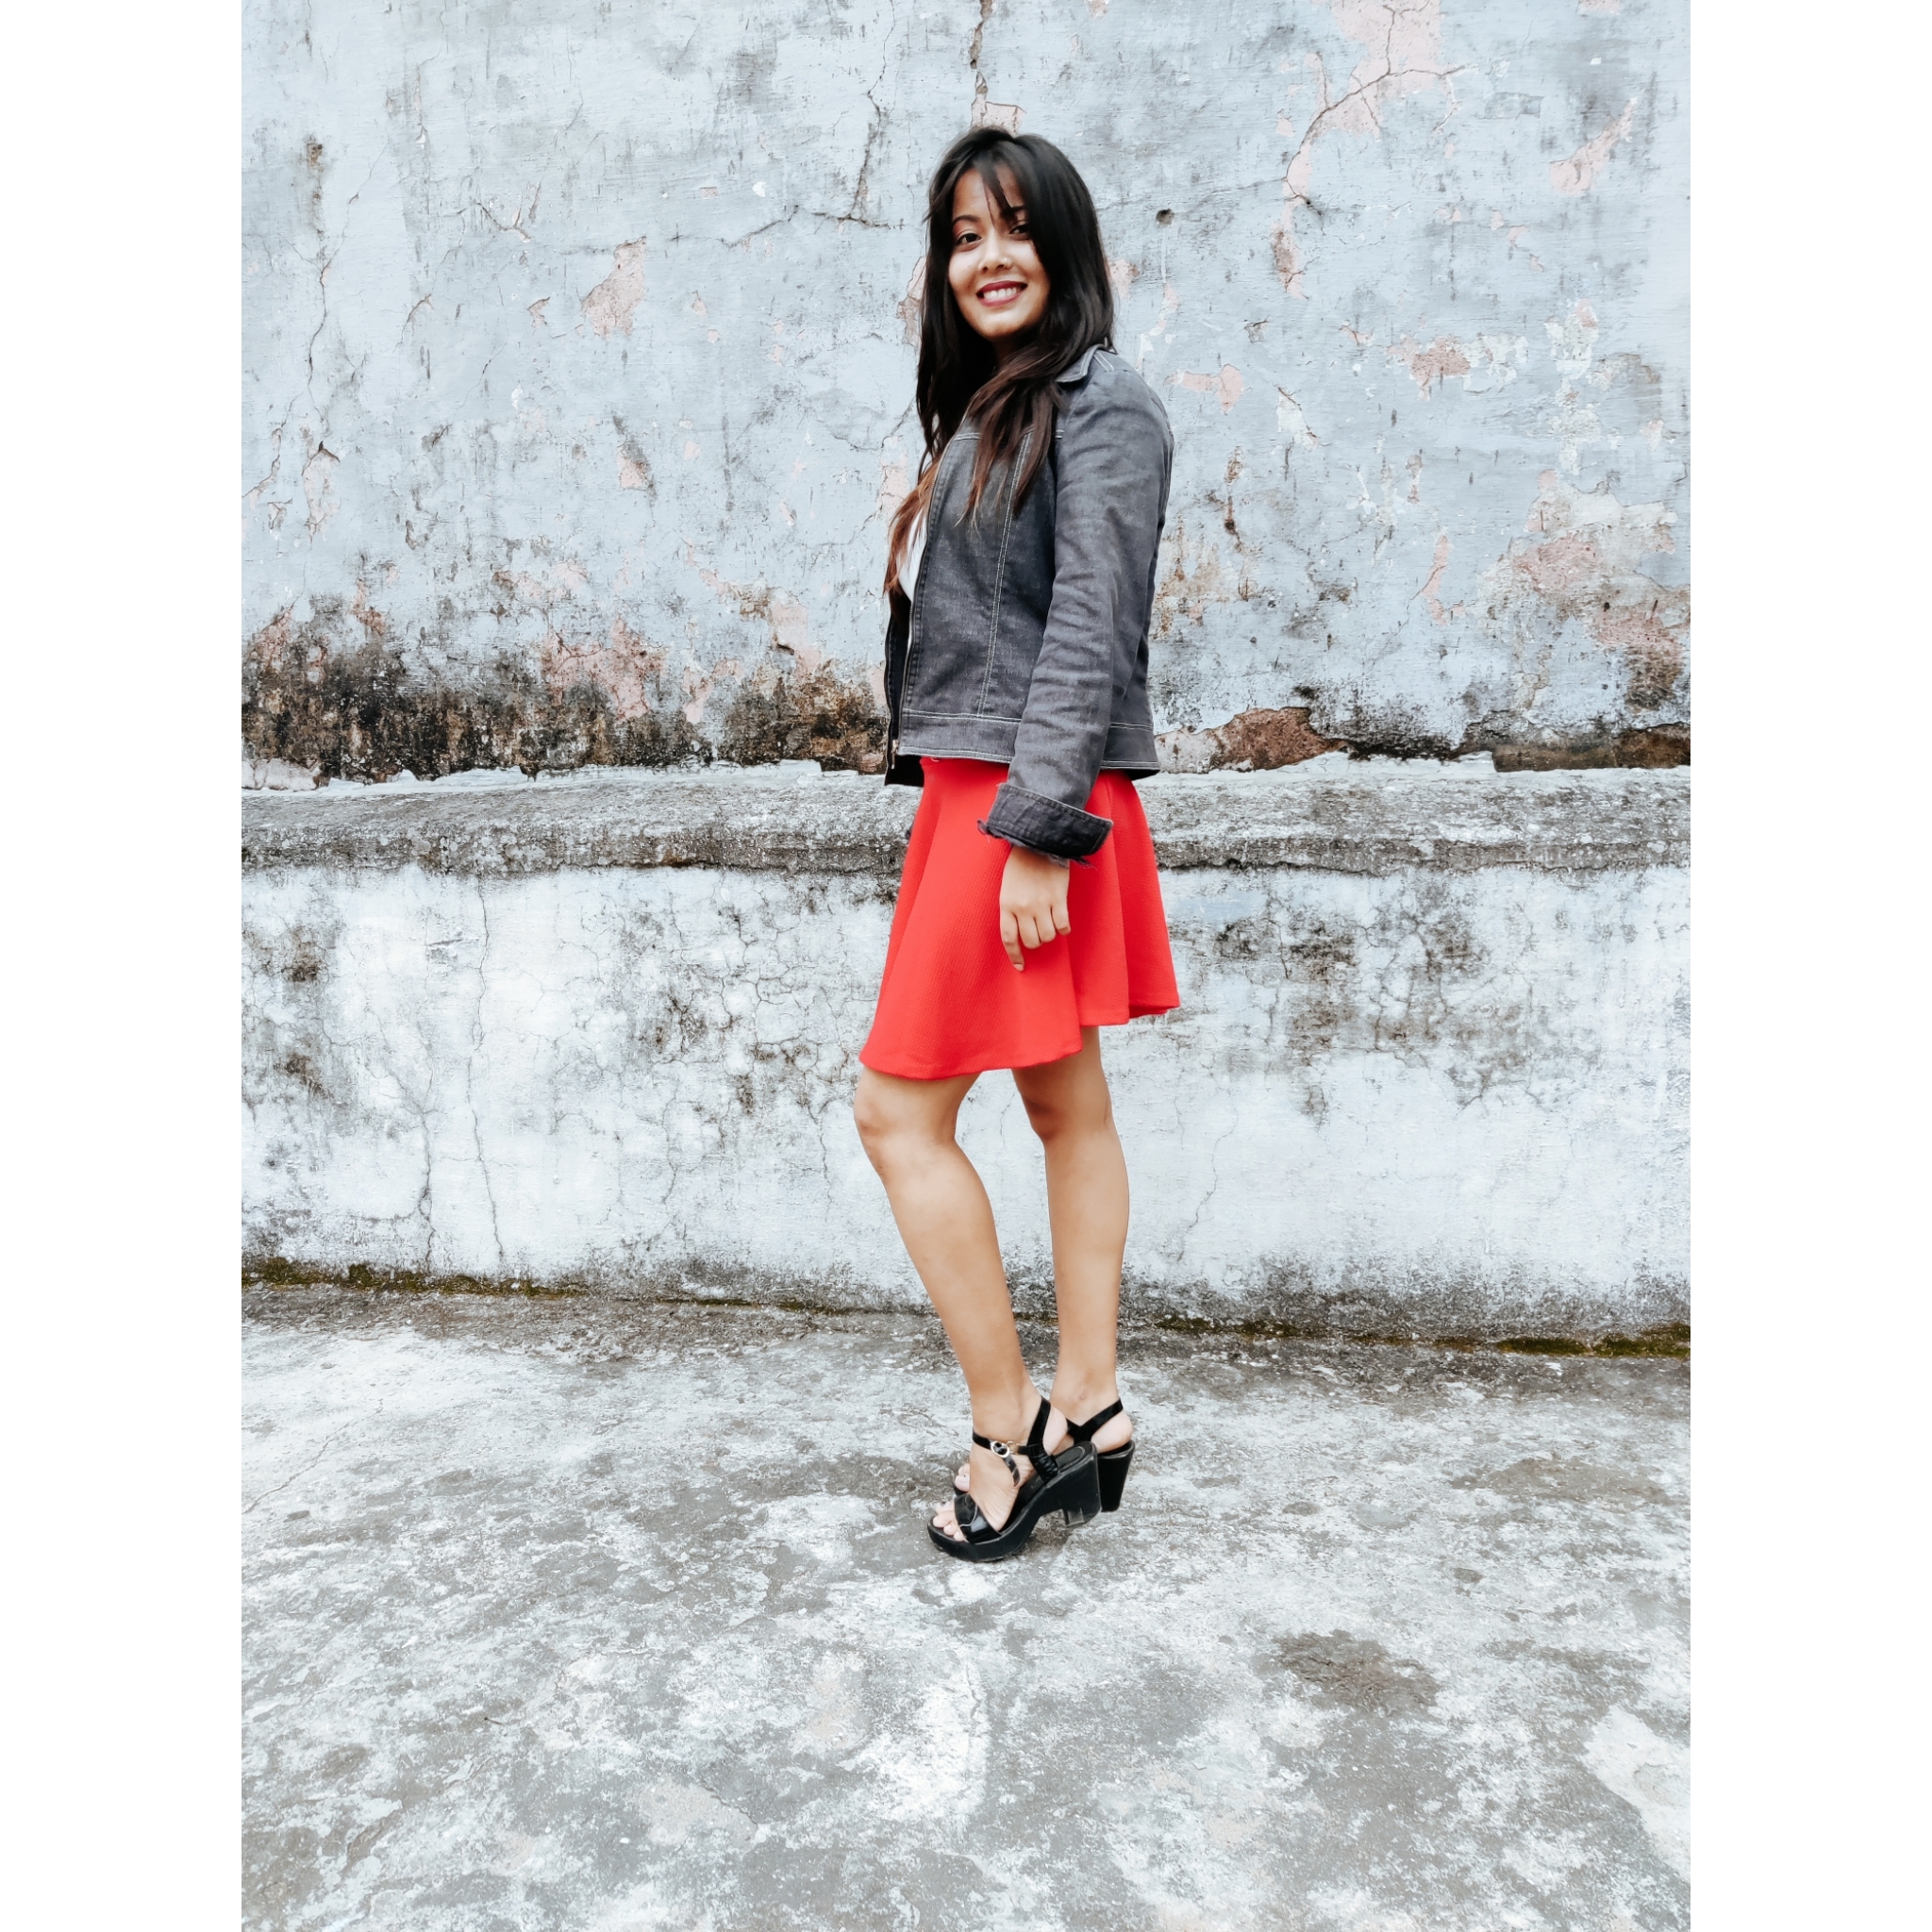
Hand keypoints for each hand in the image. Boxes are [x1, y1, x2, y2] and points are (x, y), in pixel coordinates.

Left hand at [998, 846, 1070, 970]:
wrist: (1040, 841)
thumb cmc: (1021, 864)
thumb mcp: (1008, 886)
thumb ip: (1012, 908)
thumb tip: (1021, 932)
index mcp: (1007, 904)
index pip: (1009, 938)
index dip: (1014, 955)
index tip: (1020, 966)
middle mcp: (1023, 907)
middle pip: (1031, 941)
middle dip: (1036, 942)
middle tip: (1038, 932)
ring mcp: (1041, 904)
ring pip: (1048, 936)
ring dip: (1050, 934)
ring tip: (1050, 924)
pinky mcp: (1058, 898)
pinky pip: (1063, 925)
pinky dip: (1063, 928)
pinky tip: (1062, 922)